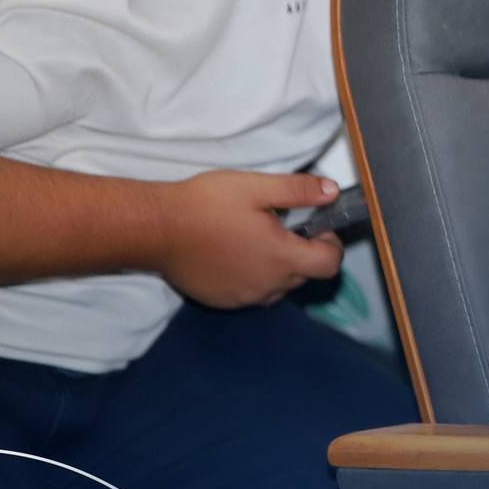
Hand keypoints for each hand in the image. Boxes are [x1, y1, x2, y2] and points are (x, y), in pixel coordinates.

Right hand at [154, 171, 344, 308]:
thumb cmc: (205, 205)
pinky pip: (253, 293)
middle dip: (303, 252)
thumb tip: (332, 193)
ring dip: (279, 266)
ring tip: (257, 238)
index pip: (330, 264)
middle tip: (282, 225)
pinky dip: (255, 277)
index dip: (330, 244)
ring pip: (280, 287)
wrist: (156, 229)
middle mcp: (267, 285)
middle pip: (306, 275)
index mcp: (281, 258)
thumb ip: (299, 191)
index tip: (315, 227)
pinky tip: (236, 254)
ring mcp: (244, 297)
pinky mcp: (223, 301)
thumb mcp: (257, 187)